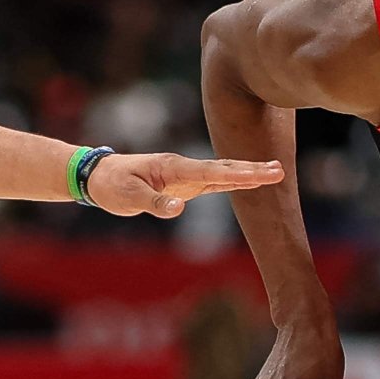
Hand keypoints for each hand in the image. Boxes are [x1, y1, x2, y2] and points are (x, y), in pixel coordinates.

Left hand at [86, 150, 283, 219]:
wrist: (99, 176)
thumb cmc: (112, 185)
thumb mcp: (127, 197)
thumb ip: (154, 203)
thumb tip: (179, 210)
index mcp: (173, 168)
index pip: (211, 172)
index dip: (238, 174)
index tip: (262, 175)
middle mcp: (184, 169)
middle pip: (224, 169)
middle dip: (252, 170)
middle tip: (280, 170)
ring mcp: (185, 176)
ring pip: (222, 174)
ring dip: (247, 173)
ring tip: (275, 172)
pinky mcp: (183, 185)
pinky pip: (213, 183)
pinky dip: (233, 181)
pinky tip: (249, 181)